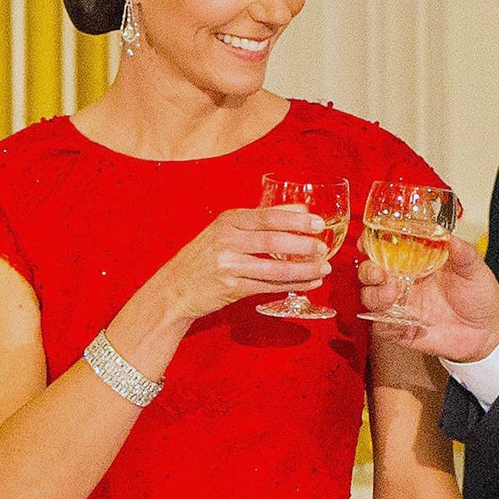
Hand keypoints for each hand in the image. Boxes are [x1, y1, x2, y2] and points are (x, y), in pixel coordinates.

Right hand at [151, 205, 332, 322]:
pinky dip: (293, 285)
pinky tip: (310, 283)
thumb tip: (299, 209)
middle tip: (323, 246)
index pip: (267, 216)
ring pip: (275, 267)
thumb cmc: (203, 258)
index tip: (318, 221)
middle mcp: (227, 241)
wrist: (173, 289)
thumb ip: (257, 221)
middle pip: (273, 241)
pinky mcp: (232, 288)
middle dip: (303, 244)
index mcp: (228, 221)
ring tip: (324, 268)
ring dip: (304, 269)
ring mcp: (228, 266)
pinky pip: (269, 286)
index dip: (296, 219)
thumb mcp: (224, 231)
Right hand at [358, 237, 498, 361]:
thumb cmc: (479, 294)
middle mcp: (404, 282)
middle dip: (368, 271)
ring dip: (376, 296)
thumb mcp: (475, 269)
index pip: (385, 248)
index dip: (371, 244)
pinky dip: (384, 324)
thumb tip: (449, 236)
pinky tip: (400, 322)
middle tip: (379, 273)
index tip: (367, 241)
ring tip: (393, 293)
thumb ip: (463, 253)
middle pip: (371, 273)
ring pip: (371, 299)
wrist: (488, 330)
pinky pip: (382, 327)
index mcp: (417, 261)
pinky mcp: (402, 329)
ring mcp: (402, 306)